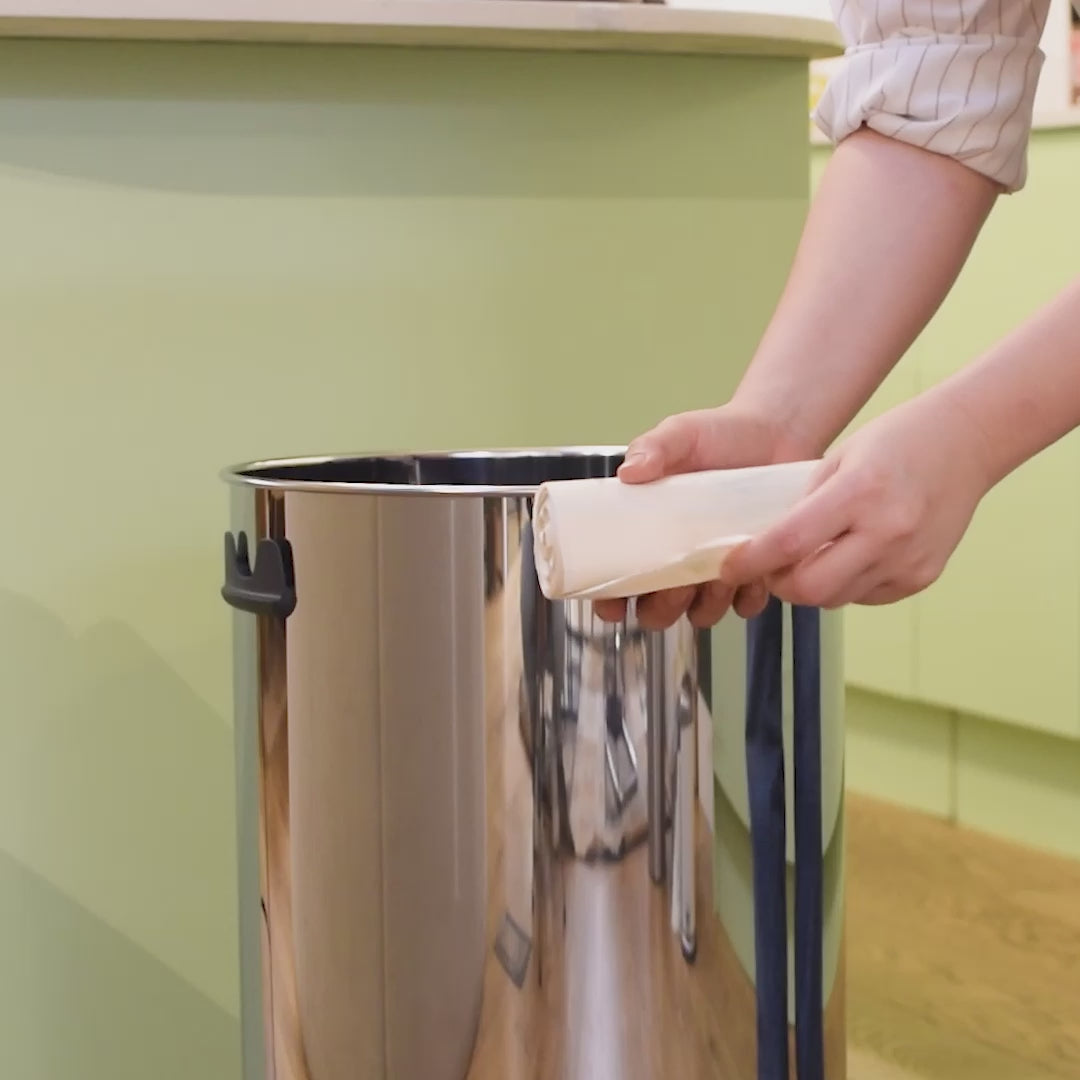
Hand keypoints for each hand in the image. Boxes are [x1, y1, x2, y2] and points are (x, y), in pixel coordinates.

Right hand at [593, 404, 810, 630]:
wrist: (776, 432)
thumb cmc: (721, 434)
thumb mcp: (680, 434)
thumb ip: (653, 448)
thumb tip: (629, 472)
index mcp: (648, 533)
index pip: (616, 581)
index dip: (609, 601)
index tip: (611, 607)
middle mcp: (678, 558)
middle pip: (656, 611)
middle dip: (661, 608)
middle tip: (673, 585)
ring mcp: (716, 569)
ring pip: (700, 614)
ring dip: (705, 604)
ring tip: (717, 573)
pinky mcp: (755, 572)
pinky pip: (746, 604)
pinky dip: (747, 596)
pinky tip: (752, 571)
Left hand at [720, 390, 993, 607]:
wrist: (967, 442)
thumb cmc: (895, 442)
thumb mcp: (837, 459)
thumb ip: (803, 505)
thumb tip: (766, 548)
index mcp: (859, 493)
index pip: (790, 543)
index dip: (751, 562)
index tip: (729, 567)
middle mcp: (887, 532)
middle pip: (811, 589)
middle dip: (780, 584)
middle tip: (770, 567)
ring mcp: (908, 560)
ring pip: (836, 599)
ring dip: (812, 586)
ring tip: (811, 557)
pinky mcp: (922, 577)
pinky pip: (865, 596)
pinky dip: (846, 584)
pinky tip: (850, 555)